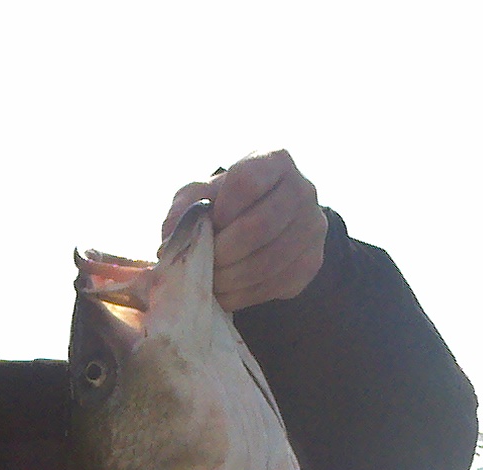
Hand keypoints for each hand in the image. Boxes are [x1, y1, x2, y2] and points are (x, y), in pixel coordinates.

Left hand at [165, 150, 327, 311]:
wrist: (262, 222)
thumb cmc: (225, 202)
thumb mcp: (201, 194)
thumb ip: (184, 209)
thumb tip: (170, 241)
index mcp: (275, 160)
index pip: (247, 180)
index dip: (223, 207)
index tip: (211, 222)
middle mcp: (303, 189)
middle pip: (259, 226)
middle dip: (223, 252)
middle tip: (203, 262)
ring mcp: (313, 227)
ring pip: (268, 261)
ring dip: (230, 278)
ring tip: (210, 280)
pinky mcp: (312, 261)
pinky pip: (275, 284)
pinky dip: (243, 295)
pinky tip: (226, 291)